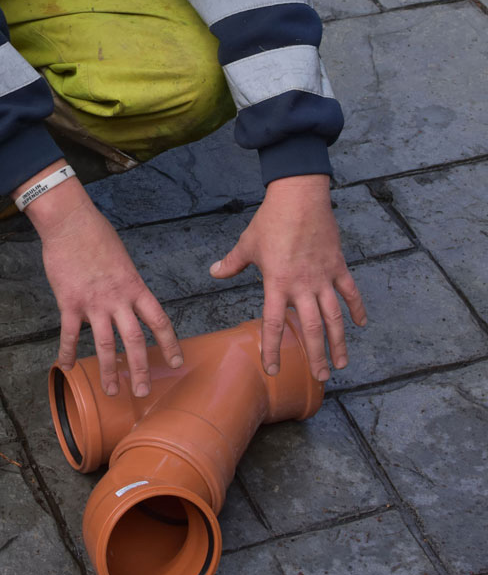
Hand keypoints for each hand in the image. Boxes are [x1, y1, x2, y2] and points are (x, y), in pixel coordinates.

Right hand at [14, 161, 182, 396]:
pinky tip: (66, 367)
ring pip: (104, 345)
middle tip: (144, 392)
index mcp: (134, 286)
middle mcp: (118, 299)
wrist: (71, 223)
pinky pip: (69, 334)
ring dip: (109, 371)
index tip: (177, 362)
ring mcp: (93, 303)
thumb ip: (127, 282)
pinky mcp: (69, 302)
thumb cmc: (97, 235)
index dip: (169, 343)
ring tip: (112, 391)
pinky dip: (67, 353)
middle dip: (141, 369)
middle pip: (134, 340)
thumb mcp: (123, 259)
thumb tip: (129, 296)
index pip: (159, 320)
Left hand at [209, 174, 366, 381]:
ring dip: (339, 342)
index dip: (274, 349)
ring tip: (341, 364)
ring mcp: (323, 277)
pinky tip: (361, 324)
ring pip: (335, 317)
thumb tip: (213, 271)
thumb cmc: (271, 220)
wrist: (299, 196)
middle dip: (316, 356)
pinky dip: (357, 308)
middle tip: (321, 378)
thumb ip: (232, 263)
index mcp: (277, 283)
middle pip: (312, 329)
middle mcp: (302, 285)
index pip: (275, 324)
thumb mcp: (248, 243)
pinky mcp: (338, 265)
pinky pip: (350, 292)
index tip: (273, 370)